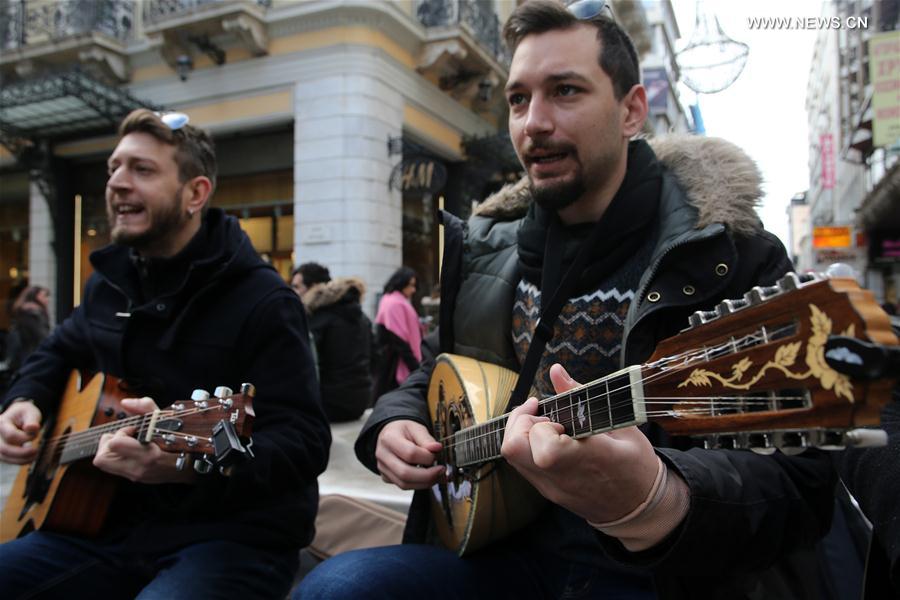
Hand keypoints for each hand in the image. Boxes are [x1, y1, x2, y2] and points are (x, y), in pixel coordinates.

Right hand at [0, 400, 41, 463]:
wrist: (17, 416)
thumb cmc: (24, 414)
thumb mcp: (31, 412)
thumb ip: (32, 420)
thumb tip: (32, 428)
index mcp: (2, 423)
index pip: (11, 435)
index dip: (25, 438)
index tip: (35, 434)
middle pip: (3, 449)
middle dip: (21, 453)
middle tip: (36, 451)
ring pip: (4, 457)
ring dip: (21, 459)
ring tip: (35, 455)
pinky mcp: (0, 451)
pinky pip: (7, 459)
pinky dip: (19, 461)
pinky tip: (30, 458)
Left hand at [93, 397, 193, 483]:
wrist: (190, 466)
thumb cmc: (180, 441)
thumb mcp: (166, 419)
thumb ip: (145, 407)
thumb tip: (125, 403)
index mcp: (147, 455)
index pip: (114, 444)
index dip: (121, 432)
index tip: (133, 429)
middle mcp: (137, 469)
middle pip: (101, 459)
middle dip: (108, 444)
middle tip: (123, 437)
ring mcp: (134, 475)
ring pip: (104, 463)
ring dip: (111, 451)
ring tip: (127, 443)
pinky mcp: (133, 478)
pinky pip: (114, 467)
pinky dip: (118, 456)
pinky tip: (132, 450)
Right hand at [375, 419, 443, 489]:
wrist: (390, 434)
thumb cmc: (402, 431)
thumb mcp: (415, 428)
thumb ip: (426, 439)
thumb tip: (437, 448)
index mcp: (389, 438)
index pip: (410, 453)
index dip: (427, 457)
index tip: (437, 454)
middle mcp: (383, 455)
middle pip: (405, 473)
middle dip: (427, 475)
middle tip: (441, 470)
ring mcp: (383, 468)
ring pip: (404, 484)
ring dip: (424, 483)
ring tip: (437, 475)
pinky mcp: (386, 477)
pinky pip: (404, 486)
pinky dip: (419, 485)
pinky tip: (429, 478)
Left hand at [501, 364, 658, 523]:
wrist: (639, 509)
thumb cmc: (635, 465)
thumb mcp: (621, 426)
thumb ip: (582, 396)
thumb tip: (556, 371)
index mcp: (587, 460)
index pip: (545, 445)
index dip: (543, 424)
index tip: (556, 414)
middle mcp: (562, 477)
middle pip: (514, 448)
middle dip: (521, 421)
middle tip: (543, 414)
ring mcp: (551, 488)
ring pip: (512, 457)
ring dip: (521, 432)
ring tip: (547, 425)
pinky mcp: (546, 491)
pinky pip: (521, 464)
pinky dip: (527, 445)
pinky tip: (548, 438)